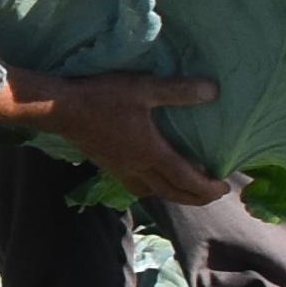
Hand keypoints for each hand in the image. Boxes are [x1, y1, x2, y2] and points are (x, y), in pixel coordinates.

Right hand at [0, 67, 230, 211]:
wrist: (60, 109)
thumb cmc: (102, 98)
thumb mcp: (143, 88)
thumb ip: (178, 90)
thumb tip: (214, 91)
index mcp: (150, 153)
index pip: (185, 179)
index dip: (208, 187)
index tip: (225, 186)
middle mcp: (138, 168)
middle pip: (172, 193)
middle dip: (196, 198)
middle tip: (213, 192)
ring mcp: (121, 169)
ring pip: (153, 193)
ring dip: (174, 195)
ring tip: (186, 188)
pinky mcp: (108, 166)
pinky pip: (136, 186)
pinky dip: (152, 189)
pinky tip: (152, 178)